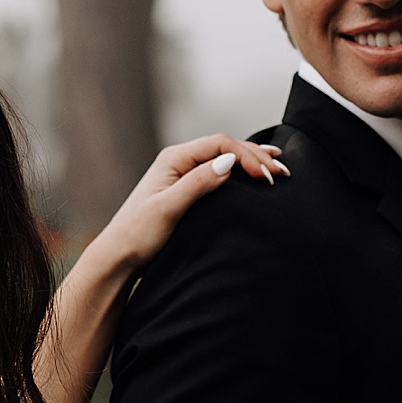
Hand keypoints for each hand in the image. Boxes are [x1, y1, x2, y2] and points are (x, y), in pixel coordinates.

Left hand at [91, 134, 287, 279]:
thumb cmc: (137, 235)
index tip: (267, 178)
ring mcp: (182, 175)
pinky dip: (239, 174)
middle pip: (226, 148)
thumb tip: (228, 162)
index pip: (221, 145)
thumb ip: (198, 183)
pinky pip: (217, 173)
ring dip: (251, 163)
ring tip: (277, 167)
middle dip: (256, 157)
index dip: (248, 157)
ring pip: (224, 159)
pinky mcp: (185, 190)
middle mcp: (179, 161)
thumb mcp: (168, 209)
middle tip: (284, 171)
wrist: (118, 257)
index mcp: (175, 159)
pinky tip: (253, 178)